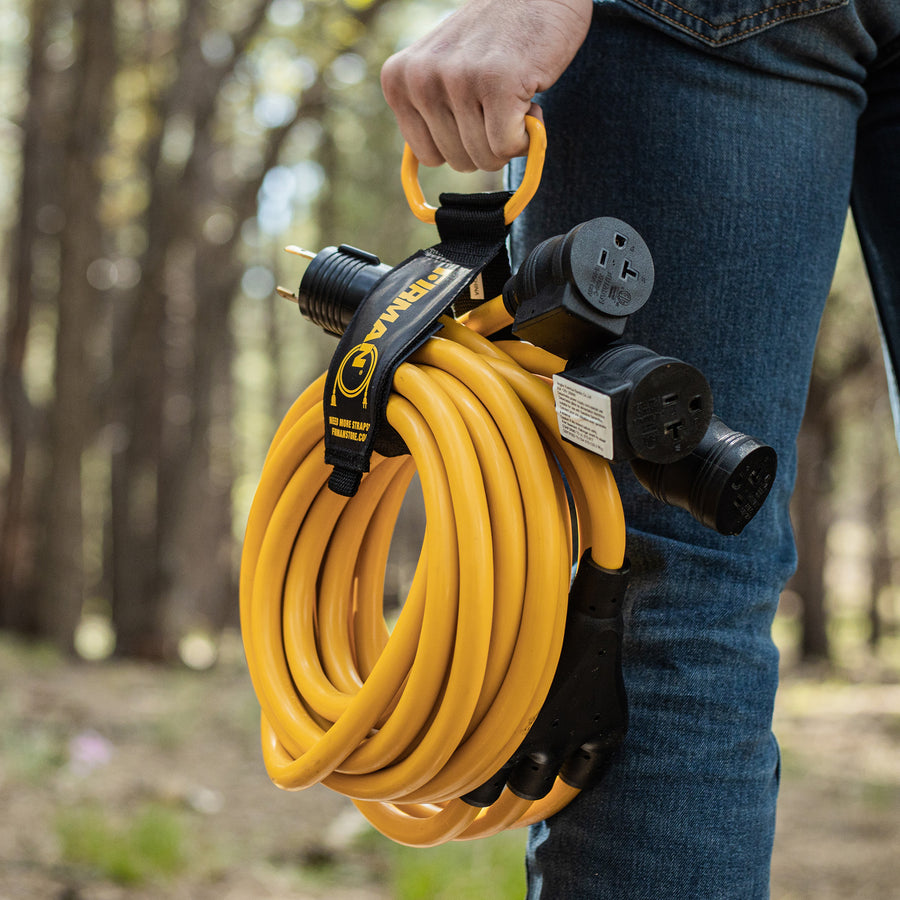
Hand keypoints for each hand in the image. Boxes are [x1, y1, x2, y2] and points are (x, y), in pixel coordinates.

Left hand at [381, 0, 592, 171]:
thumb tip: (424, 174)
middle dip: (487, 140)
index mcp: (398, 79)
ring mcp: (458, 78)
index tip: (474, 106)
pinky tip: (527, 94)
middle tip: (497, 96)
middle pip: (458, 161)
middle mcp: (420, 77)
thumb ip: (428, 115)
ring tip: (511, 89)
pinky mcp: (497, 82)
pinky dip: (529, 134)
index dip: (461, 141)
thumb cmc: (494, 41)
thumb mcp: (442, 72)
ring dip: (510, 135)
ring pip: (486, 157)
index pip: (429, 157)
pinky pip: (509, 147)